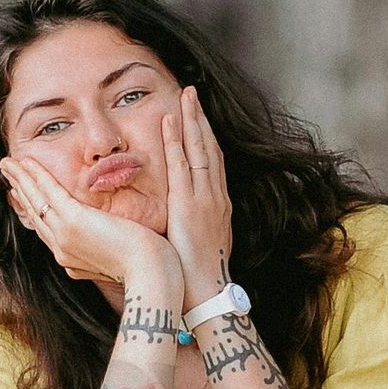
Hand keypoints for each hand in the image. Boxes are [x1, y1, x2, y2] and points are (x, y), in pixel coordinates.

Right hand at [0, 155, 179, 289]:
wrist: (152, 276)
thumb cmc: (148, 267)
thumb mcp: (123, 255)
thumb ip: (110, 243)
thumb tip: (110, 234)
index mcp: (73, 259)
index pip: (47, 229)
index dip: (33, 209)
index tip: (24, 194)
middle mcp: (63, 250)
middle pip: (35, 215)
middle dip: (20, 192)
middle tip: (8, 174)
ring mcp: (65, 236)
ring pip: (36, 202)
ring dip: (20, 180)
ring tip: (8, 164)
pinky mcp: (73, 222)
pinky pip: (48, 193)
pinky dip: (34, 176)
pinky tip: (25, 162)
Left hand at [162, 86, 233, 310]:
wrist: (208, 295)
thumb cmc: (198, 278)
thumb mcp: (199, 246)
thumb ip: (192, 228)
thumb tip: (181, 224)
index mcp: (218, 206)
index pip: (212, 163)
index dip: (205, 136)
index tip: (197, 116)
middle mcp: (216, 197)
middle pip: (211, 148)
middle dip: (201, 119)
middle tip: (192, 93)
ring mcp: (205, 199)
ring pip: (200, 150)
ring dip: (192, 120)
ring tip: (186, 95)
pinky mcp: (190, 206)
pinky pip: (183, 167)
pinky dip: (176, 142)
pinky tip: (169, 121)